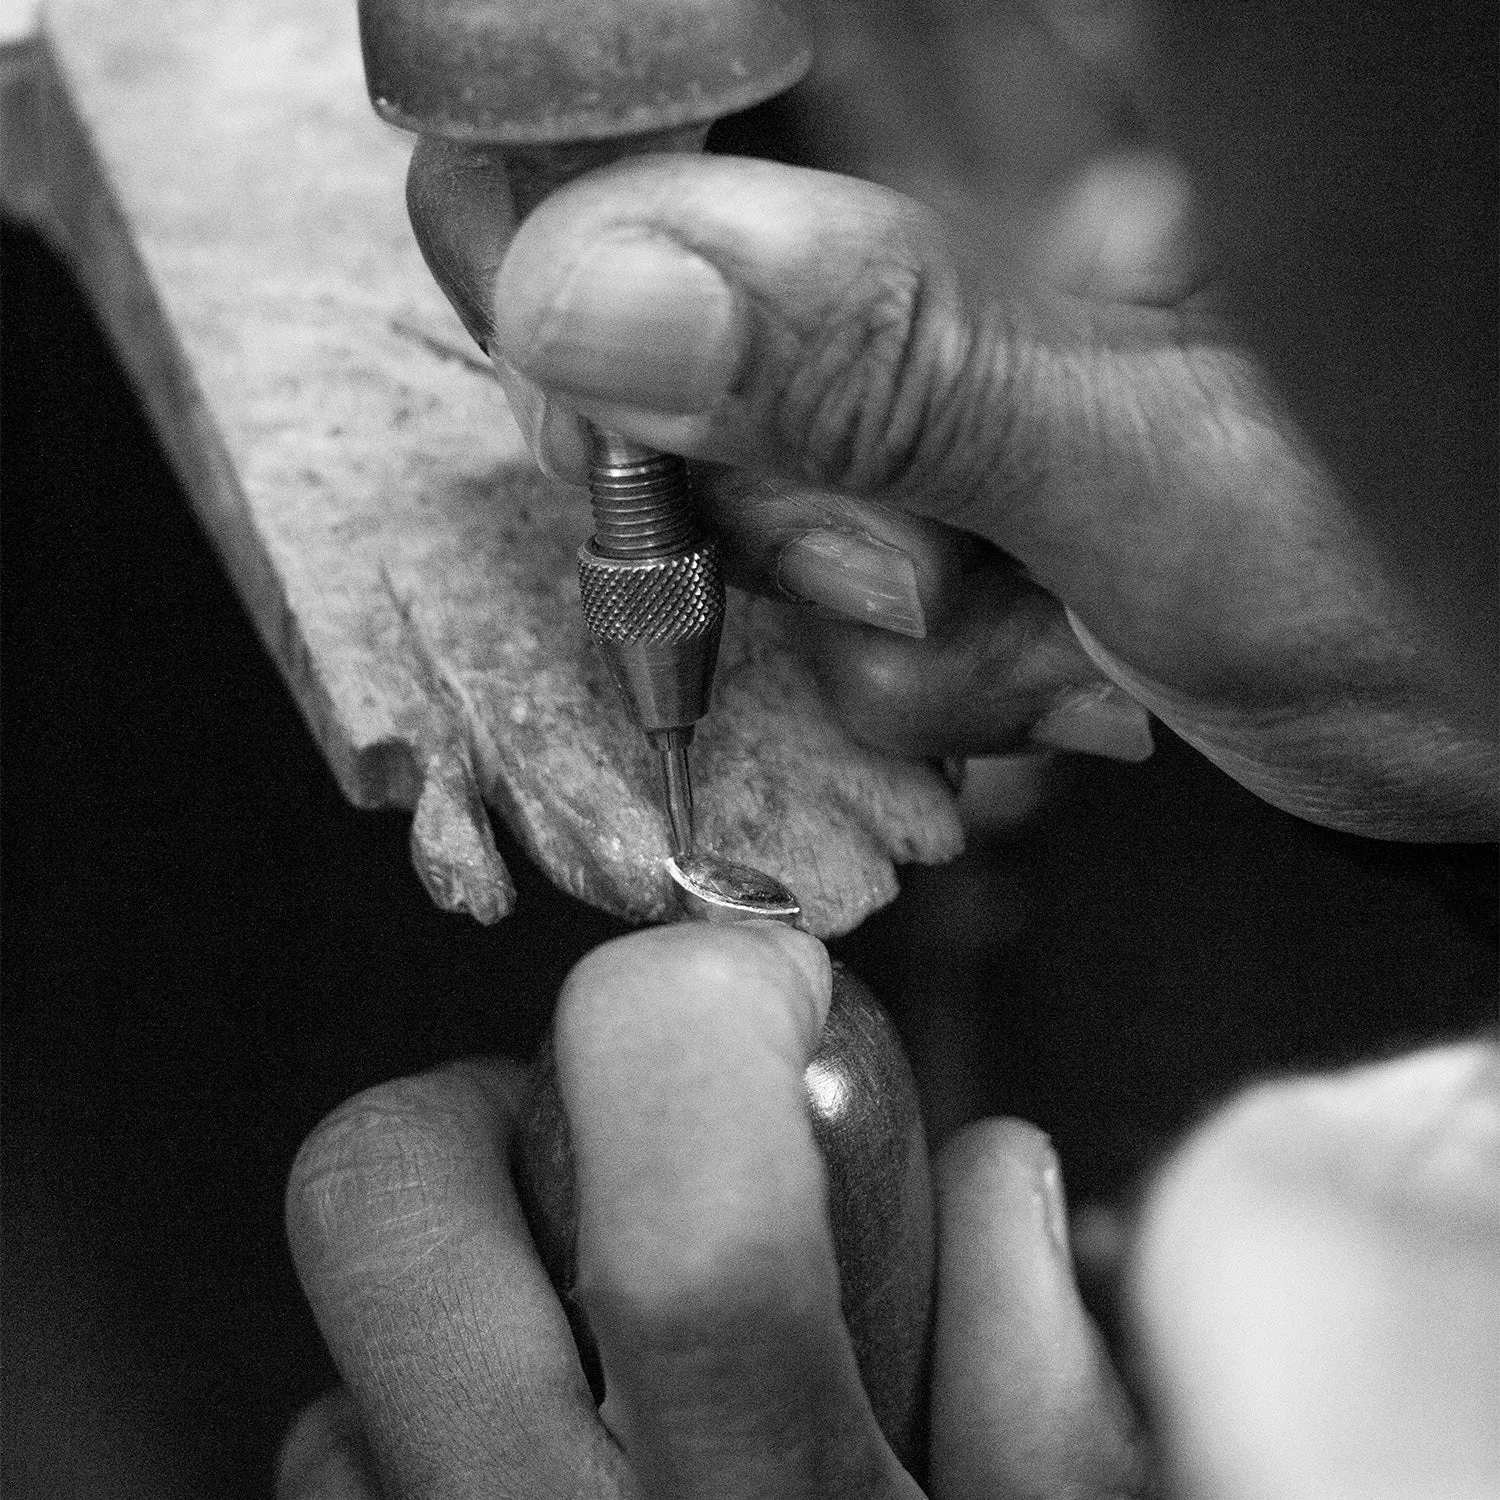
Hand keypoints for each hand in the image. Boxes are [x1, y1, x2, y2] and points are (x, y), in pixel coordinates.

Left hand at [278, 923, 1146, 1498]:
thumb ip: (1059, 1398)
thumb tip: (1000, 1178)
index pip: (692, 1242)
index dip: (710, 1015)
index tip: (771, 978)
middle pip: (379, 1200)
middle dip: (479, 1106)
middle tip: (607, 1137)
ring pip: (335, 1358)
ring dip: (469, 1316)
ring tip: (606, 1378)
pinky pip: (324, 1486)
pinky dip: (417, 1451)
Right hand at [404, 3, 1494, 838]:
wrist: (1491, 721)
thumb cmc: (1435, 576)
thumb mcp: (1163, 465)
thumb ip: (886, 367)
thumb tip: (585, 289)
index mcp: (1048, 67)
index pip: (690, 20)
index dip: (571, 122)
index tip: (564, 306)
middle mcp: (970, 171)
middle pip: (659, 243)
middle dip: (733, 448)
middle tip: (898, 551)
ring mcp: (933, 319)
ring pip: (716, 426)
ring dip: (838, 576)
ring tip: (1029, 617)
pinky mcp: (925, 442)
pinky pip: (794, 535)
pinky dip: (883, 637)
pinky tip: (1034, 649)